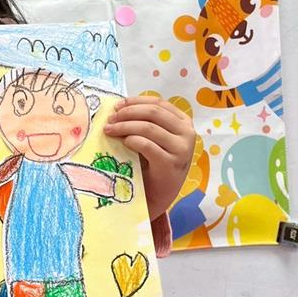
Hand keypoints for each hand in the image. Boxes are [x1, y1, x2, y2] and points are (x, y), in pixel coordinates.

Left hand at [104, 97, 195, 221]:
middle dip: (128, 113)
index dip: (136, 101)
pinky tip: (123, 142)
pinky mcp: (172, 164)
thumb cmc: (152, 163)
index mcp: (183, 122)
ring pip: (149, 127)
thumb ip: (144, 122)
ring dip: (125, 126)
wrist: (158, 195)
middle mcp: (187, 133)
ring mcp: (182, 149)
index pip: (159, 103)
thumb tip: (117, 108)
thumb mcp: (153, 138)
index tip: (117, 106)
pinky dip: (132, 140)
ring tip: (110, 130)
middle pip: (153, 112)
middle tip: (110, 120)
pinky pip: (147, 145)